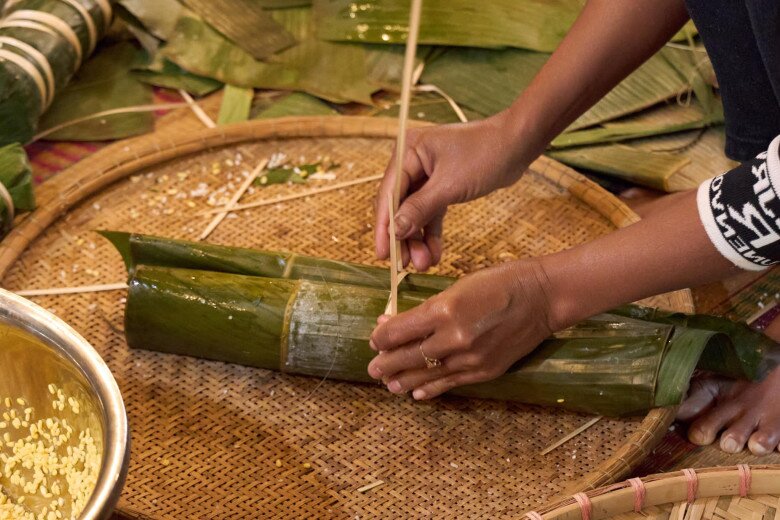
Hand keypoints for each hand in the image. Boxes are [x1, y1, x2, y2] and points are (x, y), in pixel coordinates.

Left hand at [367, 260, 555, 398]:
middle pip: (409, 356)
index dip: (382, 337)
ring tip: (389, 384)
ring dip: (405, 380)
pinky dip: (432, 389)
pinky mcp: (485, 371)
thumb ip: (429, 307)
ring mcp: (471, 358)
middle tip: (372, 368)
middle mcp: (455, 338)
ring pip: (428, 374)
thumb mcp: (458, 286)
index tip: (375, 338)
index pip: (400, 331)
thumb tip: (399, 321)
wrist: (542, 298)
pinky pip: (451, 383)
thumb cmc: (499, 282)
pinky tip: (417, 393)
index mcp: (445, 310)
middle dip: (386, 363)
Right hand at [375, 112, 531, 270]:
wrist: (518, 144)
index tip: (382, 255)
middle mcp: (413, 162)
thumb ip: (420, 209)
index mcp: (407, 151)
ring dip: (418, 239)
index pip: (388, 194)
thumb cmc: (485, 154)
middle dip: (404, 237)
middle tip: (406, 265)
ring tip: (424, 264)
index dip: (385, 227)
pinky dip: (432, 233)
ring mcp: (427, 175)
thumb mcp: (450, 186)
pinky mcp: (442, 186)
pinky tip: (434, 254)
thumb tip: (395, 231)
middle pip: (399, 206)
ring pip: (415, 214)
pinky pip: (431, 213)